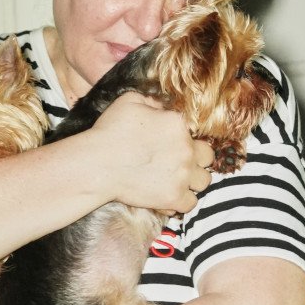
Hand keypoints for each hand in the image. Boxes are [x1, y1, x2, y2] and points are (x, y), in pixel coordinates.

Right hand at [90, 93, 213, 211]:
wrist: (97, 165)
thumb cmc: (109, 132)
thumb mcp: (129, 101)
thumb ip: (152, 102)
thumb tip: (162, 107)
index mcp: (178, 124)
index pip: (195, 131)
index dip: (184, 138)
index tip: (170, 145)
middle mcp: (186, 149)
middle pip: (207, 156)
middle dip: (196, 159)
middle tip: (178, 162)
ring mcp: (182, 175)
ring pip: (204, 181)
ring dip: (192, 181)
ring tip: (175, 181)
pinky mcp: (174, 197)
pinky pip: (190, 203)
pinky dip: (181, 201)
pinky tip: (168, 196)